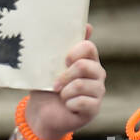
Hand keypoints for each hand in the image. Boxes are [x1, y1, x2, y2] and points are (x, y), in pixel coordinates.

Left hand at [24, 25, 105, 139]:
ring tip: (61, 96)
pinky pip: (82, 102)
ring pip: (80, 84)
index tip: (63, 61)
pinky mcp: (95, 108)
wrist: (42, 115)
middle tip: (55, 85)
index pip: (88, 47)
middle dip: (64, 76)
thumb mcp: (47, 67)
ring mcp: (98, 91)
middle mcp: (97, 73)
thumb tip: (84, 25)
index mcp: (87, 60)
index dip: (74, 52)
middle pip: (84, 65)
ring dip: (64, 92)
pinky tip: (68, 106)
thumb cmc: (46, 88)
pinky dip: (69, 104)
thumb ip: (59, 48)